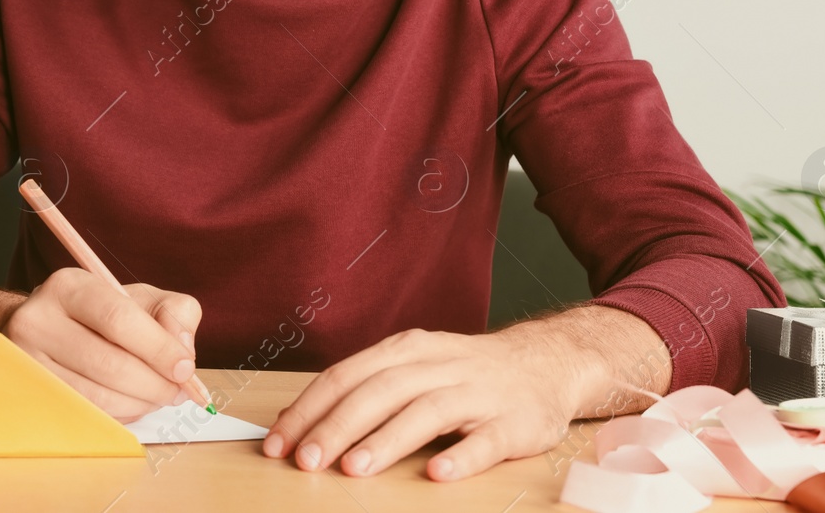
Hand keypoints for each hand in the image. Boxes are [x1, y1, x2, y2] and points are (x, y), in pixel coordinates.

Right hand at [1, 266, 202, 422]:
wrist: (45, 329)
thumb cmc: (101, 314)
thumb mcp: (140, 298)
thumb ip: (174, 313)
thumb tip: (183, 353)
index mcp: (69, 287)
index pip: (118, 319)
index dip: (158, 348)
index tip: (185, 370)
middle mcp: (38, 321)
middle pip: (108, 364)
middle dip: (154, 384)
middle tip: (178, 392)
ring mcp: (27, 362)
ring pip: (97, 397)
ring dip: (139, 404)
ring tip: (159, 397)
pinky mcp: (29, 396)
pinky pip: (85, 416)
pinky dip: (119, 415)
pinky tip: (133, 403)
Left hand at [262, 326, 582, 481]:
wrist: (545, 363)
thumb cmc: (464, 372)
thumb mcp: (412, 366)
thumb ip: (362, 388)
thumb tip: (298, 421)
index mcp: (408, 350)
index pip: (348, 375)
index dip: (311, 408)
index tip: (279, 441)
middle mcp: (439, 365)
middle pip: (381, 391)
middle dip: (339, 425)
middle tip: (307, 460)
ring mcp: (478, 393)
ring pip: (428, 412)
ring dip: (388, 440)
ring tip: (356, 468)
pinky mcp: (514, 423)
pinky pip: (485, 441)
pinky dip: (460, 457)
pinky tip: (436, 474)